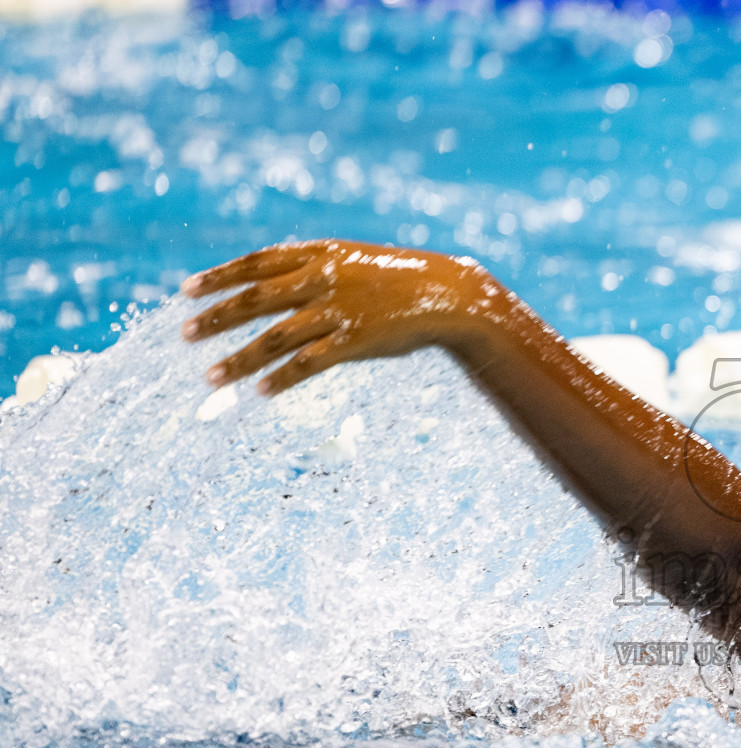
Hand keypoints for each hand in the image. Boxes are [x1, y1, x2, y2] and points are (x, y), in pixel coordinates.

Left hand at [180, 240, 512, 394]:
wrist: (448, 294)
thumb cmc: (396, 280)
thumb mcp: (351, 260)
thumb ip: (312, 268)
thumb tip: (268, 282)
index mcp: (320, 254)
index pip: (257, 263)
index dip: (219, 276)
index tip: (186, 292)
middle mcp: (323, 279)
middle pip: (256, 300)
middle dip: (216, 318)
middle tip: (184, 335)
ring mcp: (338, 311)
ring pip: (275, 337)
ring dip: (240, 359)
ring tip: (210, 378)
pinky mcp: (355, 342)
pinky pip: (309, 363)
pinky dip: (282, 378)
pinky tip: (261, 392)